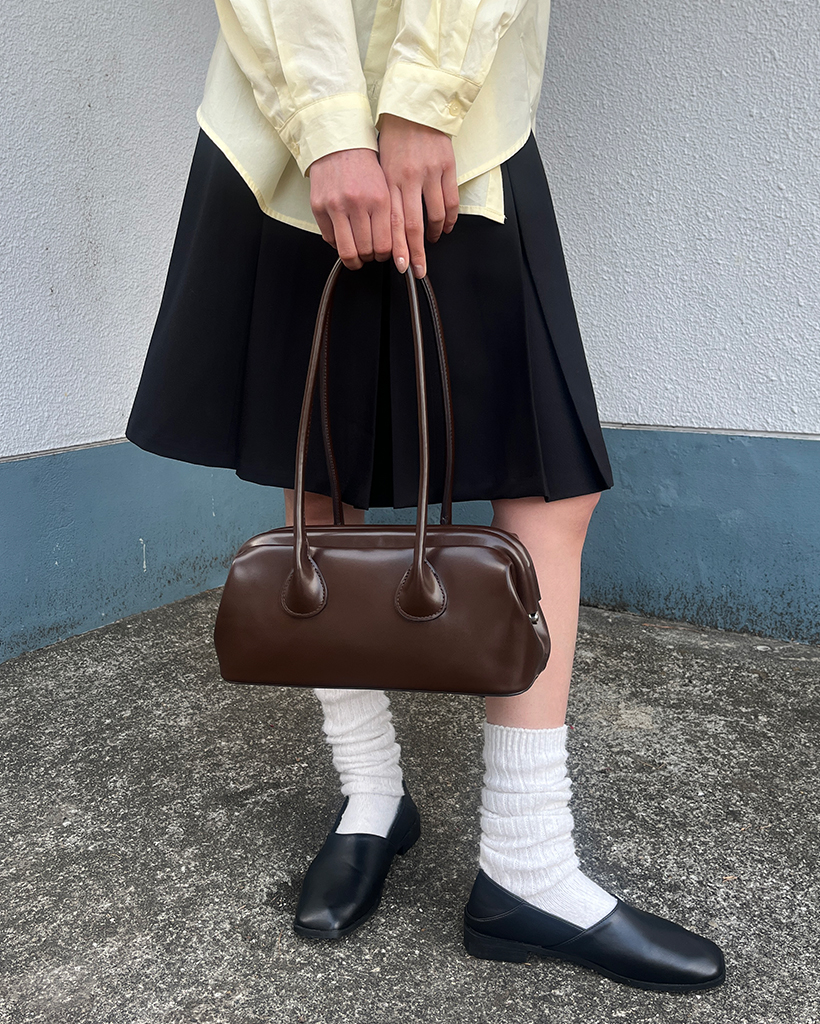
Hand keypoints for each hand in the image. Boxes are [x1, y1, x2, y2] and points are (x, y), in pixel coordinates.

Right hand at [307, 147, 392, 271]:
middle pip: (366, 251)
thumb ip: (388, 216)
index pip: (385, 245)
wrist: (339, 142)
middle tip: (369, 254)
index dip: (384, 256)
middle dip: (369, 258)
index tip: (382, 255)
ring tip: (356, 254)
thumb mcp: (385, 187)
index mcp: (379, 199)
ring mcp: (336, 206)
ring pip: (346, 251)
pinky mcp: (319, 207)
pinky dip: (337, 243)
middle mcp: (357, 203)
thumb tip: (392, 247)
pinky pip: (329, 239)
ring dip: (353, 258)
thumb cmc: (363, 165)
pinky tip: (343, 236)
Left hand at [377, 113, 459, 277]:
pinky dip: (449, 218)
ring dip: (434, 234)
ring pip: (434, 215)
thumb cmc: (392, 137)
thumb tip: (384, 227)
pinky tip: (445, 226)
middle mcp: (408, 178)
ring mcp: (430, 173)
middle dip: (416, 252)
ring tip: (432, 243)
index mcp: (388, 180)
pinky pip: (450, 201)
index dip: (398, 247)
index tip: (401, 266)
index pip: (393, 222)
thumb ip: (384, 194)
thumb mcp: (379, 165)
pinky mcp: (447, 167)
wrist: (414, 107)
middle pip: (413, 226)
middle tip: (418, 271)